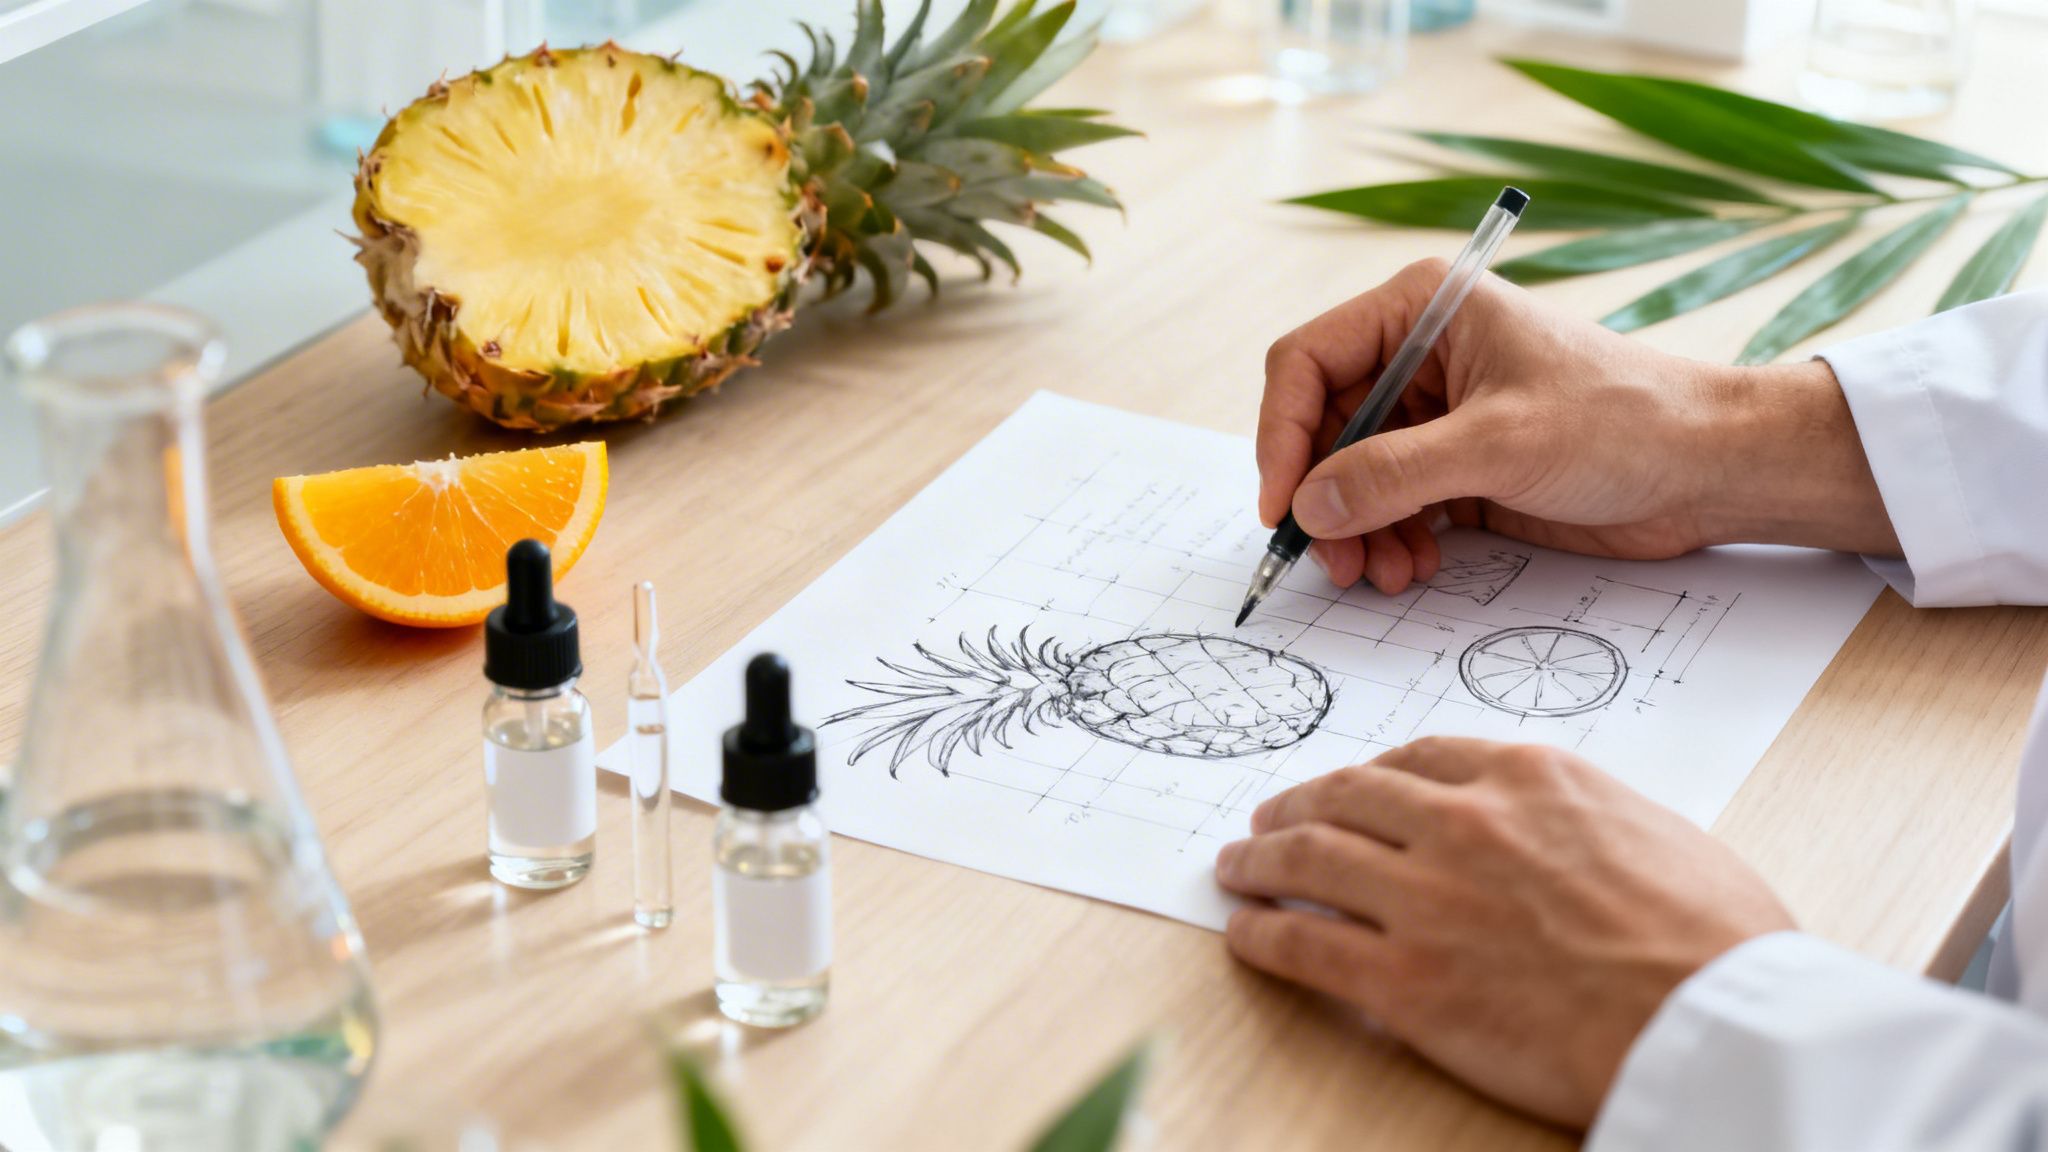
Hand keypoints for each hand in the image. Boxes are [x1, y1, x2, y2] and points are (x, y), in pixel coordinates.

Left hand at [1214, 737, 1793, 1128]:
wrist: (1716, 1022)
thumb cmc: (1715, 941)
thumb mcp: (1652, 832)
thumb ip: (1579, 818)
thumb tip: (1557, 834)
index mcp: (1528, 778)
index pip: (1420, 759)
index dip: (1369, 775)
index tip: (1348, 788)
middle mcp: (1464, 822)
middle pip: (1347, 797)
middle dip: (1297, 806)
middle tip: (1268, 819)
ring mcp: (1426, 897)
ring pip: (1307, 858)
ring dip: (1259, 859)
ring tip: (1237, 867)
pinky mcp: (1403, 979)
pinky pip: (1303, 944)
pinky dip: (1261, 934)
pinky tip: (1245, 934)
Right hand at [1258, 260, 1899, 593]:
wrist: (1709, 468)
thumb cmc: (1625, 420)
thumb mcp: (1499, 443)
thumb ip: (1394, 474)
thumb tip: (1308, 506)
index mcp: (1421, 309)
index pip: (1308, 363)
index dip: (1283, 435)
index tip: (1283, 504)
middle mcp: (1418, 356)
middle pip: (1322, 428)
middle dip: (1322, 498)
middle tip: (1331, 558)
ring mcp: (1437, 415)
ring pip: (1351, 476)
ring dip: (1356, 531)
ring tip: (1382, 573)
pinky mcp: (1458, 468)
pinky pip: (1391, 506)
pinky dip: (1389, 542)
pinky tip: (1413, 567)